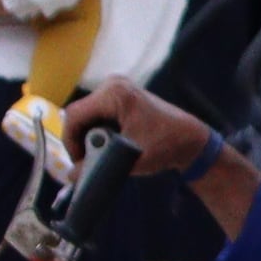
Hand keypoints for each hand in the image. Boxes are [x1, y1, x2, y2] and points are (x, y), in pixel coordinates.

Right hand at [61, 78, 215, 174]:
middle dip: (80, 139)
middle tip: (86, 161)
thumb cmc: (165, 145)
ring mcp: (118, 88)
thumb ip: (96, 166)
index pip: (74, 115)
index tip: (77, 161)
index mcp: (114, 94)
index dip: (70, 140)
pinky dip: (99, 130)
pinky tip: (109, 144)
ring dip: (89, 136)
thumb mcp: (127, 158)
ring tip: (99, 154)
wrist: (190, 139)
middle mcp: (113, 85)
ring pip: (87, 115)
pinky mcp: (122, 96)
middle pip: (79, 114)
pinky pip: (98, 113)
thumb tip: (70, 175)